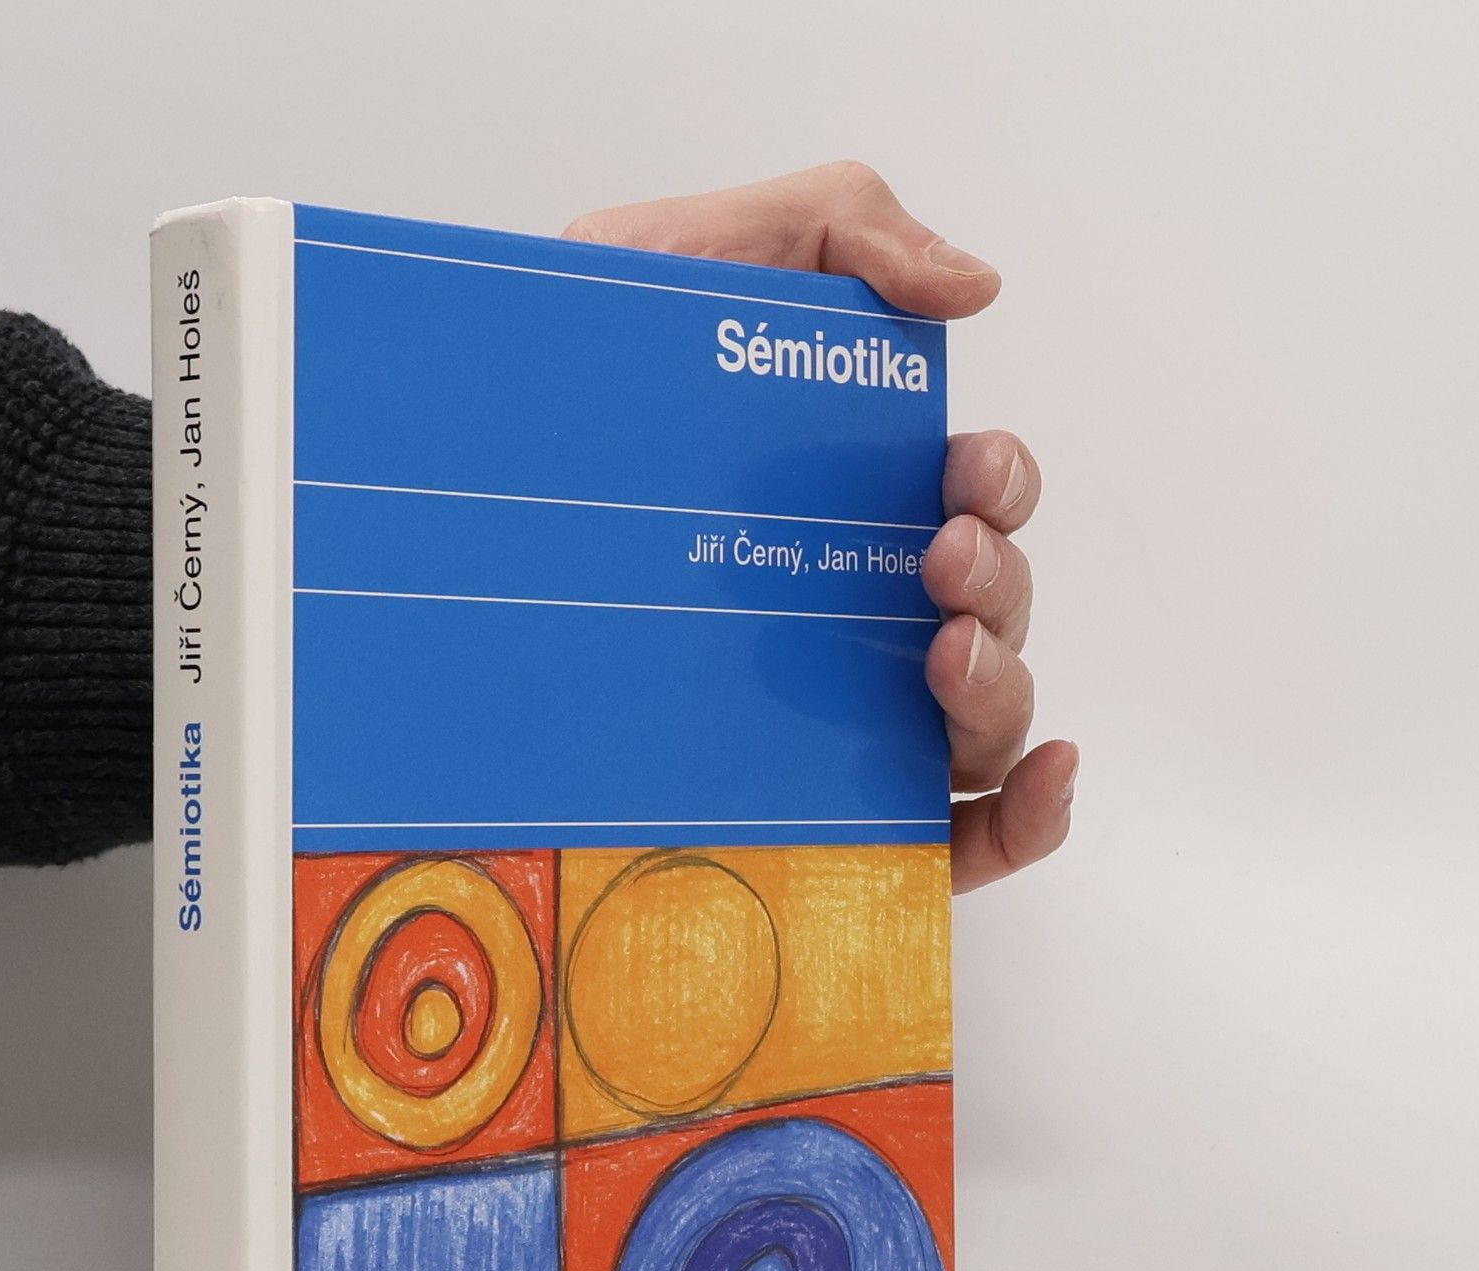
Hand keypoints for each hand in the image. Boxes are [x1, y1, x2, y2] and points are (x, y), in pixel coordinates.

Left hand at [565, 161, 1076, 892]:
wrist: (441, 497)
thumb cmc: (557, 397)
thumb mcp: (683, 262)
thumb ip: (835, 225)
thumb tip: (975, 286)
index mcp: (843, 504)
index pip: (974, 501)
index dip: (999, 484)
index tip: (958, 471)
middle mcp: (851, 610)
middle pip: (995, 611)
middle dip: (999, 581)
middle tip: (936, 559)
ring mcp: (836, 716)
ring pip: (983, 721)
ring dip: (1005, 683)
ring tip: (943, 655)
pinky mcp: (814, 811)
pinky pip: (956, 837)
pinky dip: (1027, 812)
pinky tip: (1037, 777)